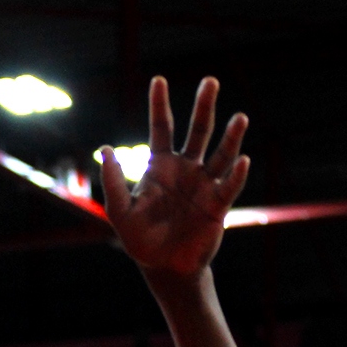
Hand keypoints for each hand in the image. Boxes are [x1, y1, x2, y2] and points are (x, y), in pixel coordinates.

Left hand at [98, 77, 250, 280]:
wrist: (163, 267)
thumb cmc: (140, 238)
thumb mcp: (119, 211)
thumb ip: (113, 182)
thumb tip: (105, 149)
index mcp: (161, 165)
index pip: (162, 128)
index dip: (159, 105)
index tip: (158, 80)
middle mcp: (186, 169)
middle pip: (197, 131)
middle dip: (203, 106)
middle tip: (210, 81)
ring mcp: (204, 185)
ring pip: (220, 154)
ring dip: (231, 137)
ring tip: (240, 118)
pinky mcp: (217, 205)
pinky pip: (228, 186)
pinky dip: (235, 175)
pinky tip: (242, 161)